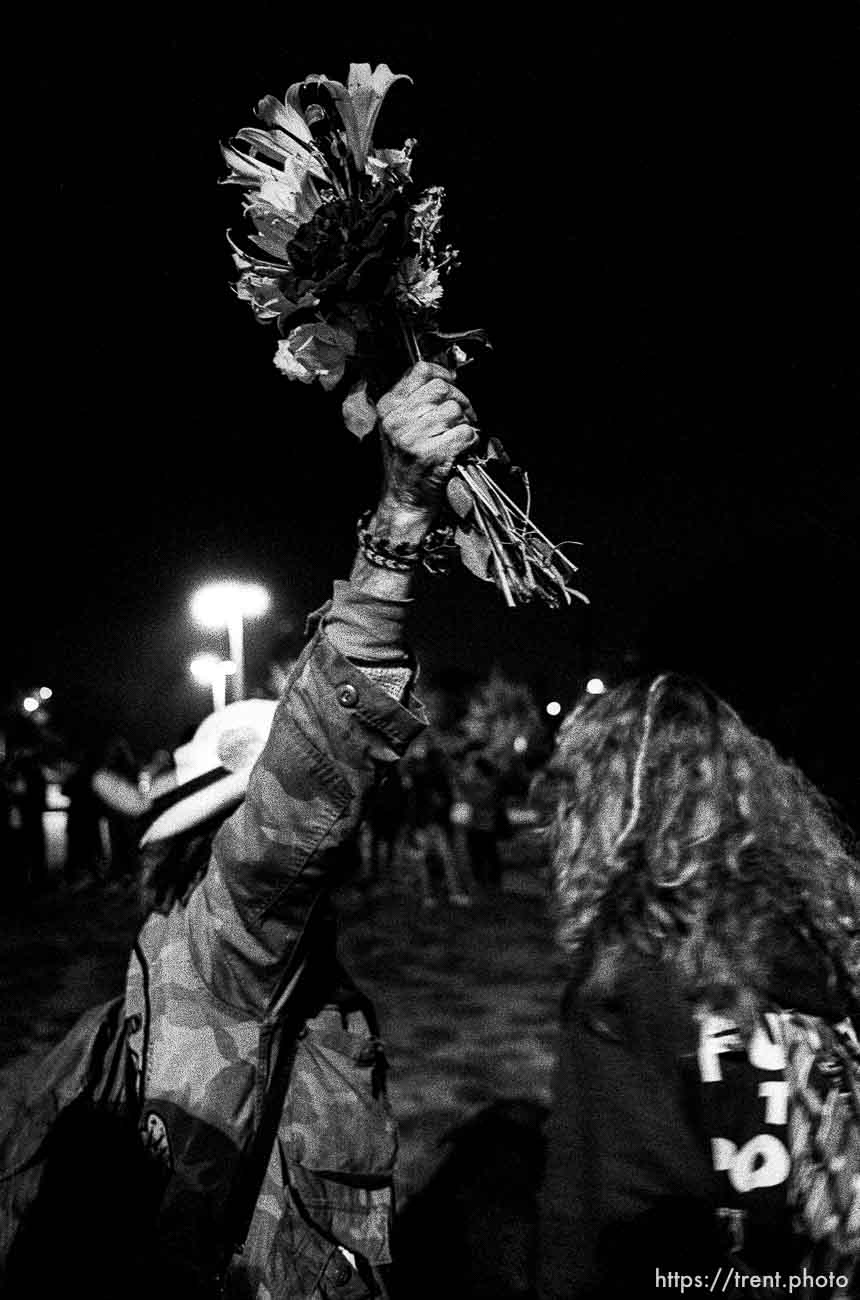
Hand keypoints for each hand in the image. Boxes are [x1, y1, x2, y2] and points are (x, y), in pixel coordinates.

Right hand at [376, 361, 478, 521]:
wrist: (403, 502)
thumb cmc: (406, 465)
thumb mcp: (398, 427)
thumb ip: (414, 400)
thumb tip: (446, 378)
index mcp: (388, 407)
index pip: (421, 371)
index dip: (443, 374)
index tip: (452, 383)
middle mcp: (397, 419)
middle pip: (442, 388)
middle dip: (460, 399)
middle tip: (463, 416)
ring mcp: (413, 437)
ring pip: (455, 410)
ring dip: (464, 422)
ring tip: (458, 436)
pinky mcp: (431, 454)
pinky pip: (465, 432)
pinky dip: (471, 440)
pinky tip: (461, 449)